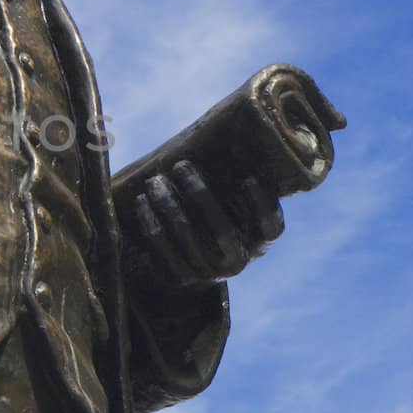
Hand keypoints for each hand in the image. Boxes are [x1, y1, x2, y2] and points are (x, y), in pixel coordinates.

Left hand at [132, 158, 283, 289]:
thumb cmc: (215, 220)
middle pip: (223, 230)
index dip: (262, 206)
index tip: (248, 179)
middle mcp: (237, 262)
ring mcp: (208, 273)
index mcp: (258, 243)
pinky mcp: (181, 279)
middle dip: (200, 195)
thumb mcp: (231, 207)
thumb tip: (234, 133)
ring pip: (187, 237)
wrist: (191, 268)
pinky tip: (141, 201)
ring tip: (155, 180)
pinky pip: (163, 249)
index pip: (272, 228)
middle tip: (181, 165)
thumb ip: (234, 182)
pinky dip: (150, 222)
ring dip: (168, 204)